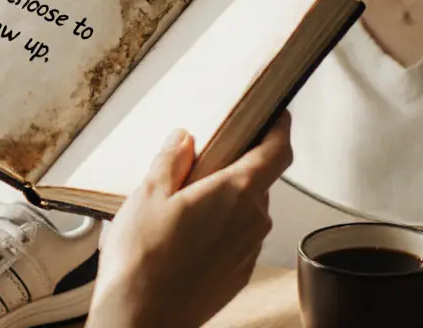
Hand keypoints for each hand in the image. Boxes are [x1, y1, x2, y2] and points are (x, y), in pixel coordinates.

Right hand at [88, 112, 292, 327]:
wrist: (141, 318)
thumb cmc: (143, 260)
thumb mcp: (148, 194)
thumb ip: (171, 160)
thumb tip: (183, 140)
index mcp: (237, 192)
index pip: (278, 150)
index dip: (280, 128)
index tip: (277, 115)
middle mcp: (252, 221)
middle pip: (258, 181)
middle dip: (236, 169)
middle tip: (200, 168)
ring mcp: (248, 251)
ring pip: (247, 212)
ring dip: (226, 203)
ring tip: (184, 210)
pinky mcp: (239, 274)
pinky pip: (238, 240)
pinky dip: (221, 231)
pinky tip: (186, 240)